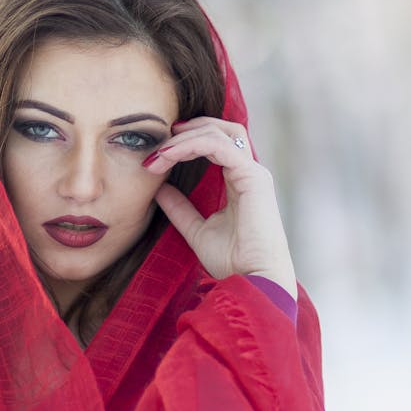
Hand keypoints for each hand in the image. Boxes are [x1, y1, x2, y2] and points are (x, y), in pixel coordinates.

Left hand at [144, 117, 296, 297]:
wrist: (252, 280)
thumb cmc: (232, 262)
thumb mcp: (197, 230)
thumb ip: (180, 208)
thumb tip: (159, 189)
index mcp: (240, 182)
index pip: (216, 144)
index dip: (186, 142)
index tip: (157, 155)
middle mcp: (249, 172)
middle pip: (221, 129)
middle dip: (187, 130)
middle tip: (158, 143)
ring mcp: (253, 172)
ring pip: (218, 133)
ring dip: (184, 138)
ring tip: (159, 153)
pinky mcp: (253, 177)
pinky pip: (219, 146)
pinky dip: (191, 145)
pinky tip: (169, 155)